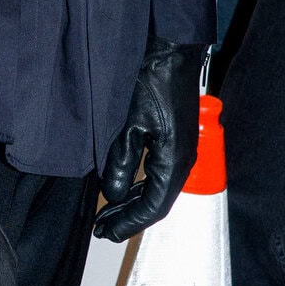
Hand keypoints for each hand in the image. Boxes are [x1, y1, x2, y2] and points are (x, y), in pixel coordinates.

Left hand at [94, 43, 204, 242]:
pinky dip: (139, 187)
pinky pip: (158, 174)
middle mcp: (183, 161)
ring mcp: (181, 151)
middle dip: (128, 218)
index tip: (106, 233)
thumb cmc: (151, 82)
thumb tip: (113, 194)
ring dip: (132, 204)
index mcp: (174, 160)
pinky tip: (122, 190)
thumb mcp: (128, 123)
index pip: (153, 206)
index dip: (129, 223)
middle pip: (156, 202)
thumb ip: (120, 162)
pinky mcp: (175, 141)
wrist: (171, 52)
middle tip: (101, 229)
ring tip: (106, 215)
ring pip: (157, 190)